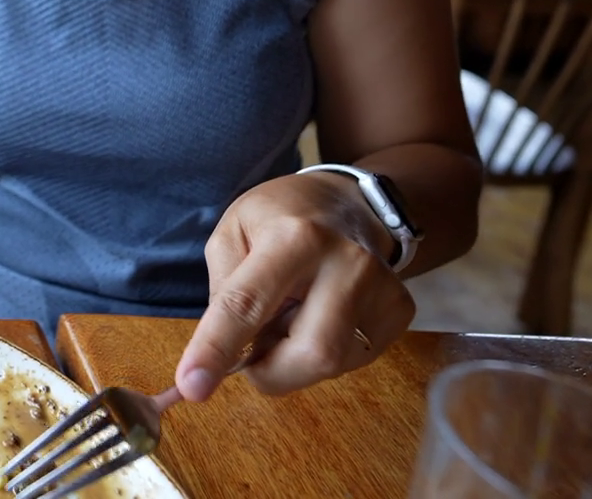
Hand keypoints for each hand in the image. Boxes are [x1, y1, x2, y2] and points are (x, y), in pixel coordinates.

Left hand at [176, 172, 413, 400]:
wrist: (351, 203)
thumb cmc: (280, 217)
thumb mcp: (233, 231)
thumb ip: (223, 288)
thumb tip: (226, 351)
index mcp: (293, 237)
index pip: (248, 304)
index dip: (216, 348)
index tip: (191, 387)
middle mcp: (347, 264)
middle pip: (311, 353)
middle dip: (270, 371)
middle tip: (250, 351)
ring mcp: (382, 289)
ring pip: (331, 364)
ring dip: (293, 358)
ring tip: (289, 316)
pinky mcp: (400, 312)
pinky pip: (352, 361)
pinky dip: (320, 352)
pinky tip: (316, 318)